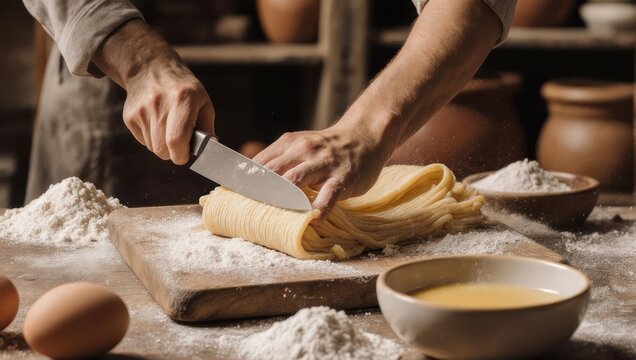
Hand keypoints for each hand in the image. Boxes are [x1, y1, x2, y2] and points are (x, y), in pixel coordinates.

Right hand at [123, 62, 214, 163]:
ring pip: (153, 148)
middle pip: (162, 149)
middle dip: (173, 153)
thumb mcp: (203, 102)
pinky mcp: (130, 116)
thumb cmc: (183, 89)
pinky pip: (143, 141)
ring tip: (168, 127)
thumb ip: (207, 127)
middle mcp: (159, 104)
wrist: (151, 69)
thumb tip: (207, 149)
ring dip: (163, 145)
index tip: (185, 154)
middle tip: (180, 143)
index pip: (176, 139)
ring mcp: (141, 110)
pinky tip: (157, 123)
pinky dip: (152, 138)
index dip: (181, 154)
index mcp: (182, 99)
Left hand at [253, 124, 389, 218]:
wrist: (365, 137)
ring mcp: (323, 164)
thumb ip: (279, 161)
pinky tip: (313, 219)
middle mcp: (303, 151)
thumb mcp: (300, 146)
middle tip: (245, 212)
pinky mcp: (342, 177)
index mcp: (288, 144)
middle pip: (273, 173)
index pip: (259, 163)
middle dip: (257, 192)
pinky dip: (320, 208)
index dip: (243, 182)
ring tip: (273, 215)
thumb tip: (251, 184)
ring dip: (281, 199)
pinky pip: (329, 194)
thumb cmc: (328, 148)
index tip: (230, 198)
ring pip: (296, 181)